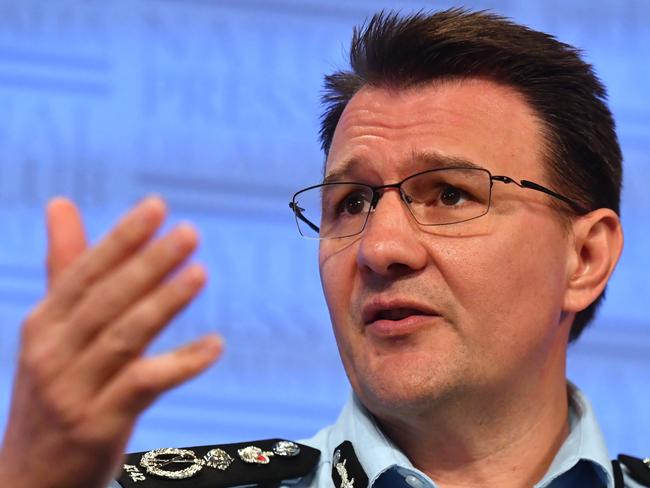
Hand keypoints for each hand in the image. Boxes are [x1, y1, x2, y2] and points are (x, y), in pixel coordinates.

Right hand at [0, 197, 222, 487]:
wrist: (29, 477)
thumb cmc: (53, 389)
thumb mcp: (52, 329)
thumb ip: (66, 268)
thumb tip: (61, 203)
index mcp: (44, 323)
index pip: (85, 271)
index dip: (122, 238)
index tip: (157, 207)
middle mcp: (54, 352)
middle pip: (108, 300)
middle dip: (149, 263)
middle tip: (190, 232)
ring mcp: (75, 390)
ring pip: (125, 337)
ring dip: (164, 303)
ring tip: (200, 274)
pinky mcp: (99, 423)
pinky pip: (144, 385)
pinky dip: (181, 364)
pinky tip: (214, 345)